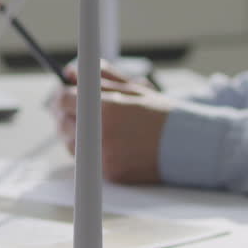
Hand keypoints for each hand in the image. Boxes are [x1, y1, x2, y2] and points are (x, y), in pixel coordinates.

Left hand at [51, 61, 174, 184]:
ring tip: (93, 128)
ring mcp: (104, 156)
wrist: (187, 145)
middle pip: (63, 124)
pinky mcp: (109, 174)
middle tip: (71, 111)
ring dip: (75, 136)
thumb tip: (71, 72)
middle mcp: (101, 133)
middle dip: (64, 116)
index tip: (62, 94)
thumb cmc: (160, 114)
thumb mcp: (133, 88)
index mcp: (105, 107)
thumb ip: (100, 78)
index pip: (64, 100)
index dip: (60, 96)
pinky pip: (87, 163)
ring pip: (72, 146)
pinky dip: (90, 154)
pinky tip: (105, 145)